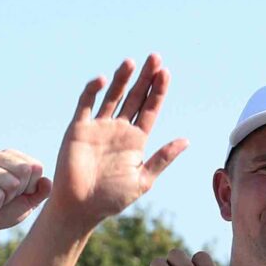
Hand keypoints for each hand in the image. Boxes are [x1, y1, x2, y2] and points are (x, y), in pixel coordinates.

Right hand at [0, 149, 49, 249]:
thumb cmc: (6, 210)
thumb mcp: (30, 201)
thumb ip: (42, 191)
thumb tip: (47, 181)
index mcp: (10, 155)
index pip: (35, 166)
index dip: (30, 186)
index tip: (17, 193)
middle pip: (24, 171)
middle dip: (18, 192)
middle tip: (4, 197)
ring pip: (12, 183)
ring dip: (6, 200)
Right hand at [40, 57, 188, 233]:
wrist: (80, 207)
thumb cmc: (111, 199)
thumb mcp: (143, 179)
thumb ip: (162, 158)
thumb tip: (186, 141)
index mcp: (136, 140)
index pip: (150, 109)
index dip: (158, 91)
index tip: (166, 72)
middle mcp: (119, 129)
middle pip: (135, 97)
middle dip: (145, 78)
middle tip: (155, 57)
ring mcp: (99, 127)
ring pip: (113, 96)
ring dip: (122, 79)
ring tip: (132, 62)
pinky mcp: (79, 128)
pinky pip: (86, 104)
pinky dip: (92, 91)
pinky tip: (103, 80)